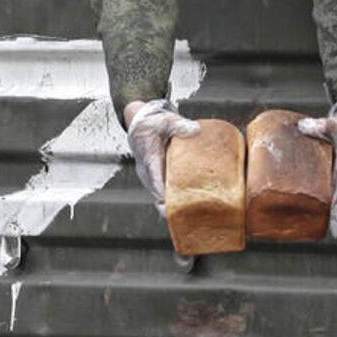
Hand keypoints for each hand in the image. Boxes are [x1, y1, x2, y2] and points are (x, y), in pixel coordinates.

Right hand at [125, 99, 199, 214]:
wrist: (141, 123)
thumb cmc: (152, 124)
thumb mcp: (165, 121)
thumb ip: (179, 125)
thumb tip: (195, 129)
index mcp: (150, 160)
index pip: (155, 182)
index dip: (163, 195)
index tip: (172, 206)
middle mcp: (149, 172)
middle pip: (159, 195)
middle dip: (172, 207)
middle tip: (188, 216)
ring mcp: (152, 176)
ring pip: (161, 195)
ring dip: (173, 204)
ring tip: (192, 213)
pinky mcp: (158, 176)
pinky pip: (165, 190)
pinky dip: (174, 197)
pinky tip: (190, 201)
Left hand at [298, 99, 336, 237]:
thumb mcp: (336, 124)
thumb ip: (319, 126)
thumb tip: (301, 127)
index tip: (334, 221)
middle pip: (336, 199)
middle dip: (328, 214)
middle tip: (317, 227)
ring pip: (333, 195)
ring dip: (325, 208)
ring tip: (311, 222)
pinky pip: (330, 189)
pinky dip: (322, 198)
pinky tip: (308, 204)